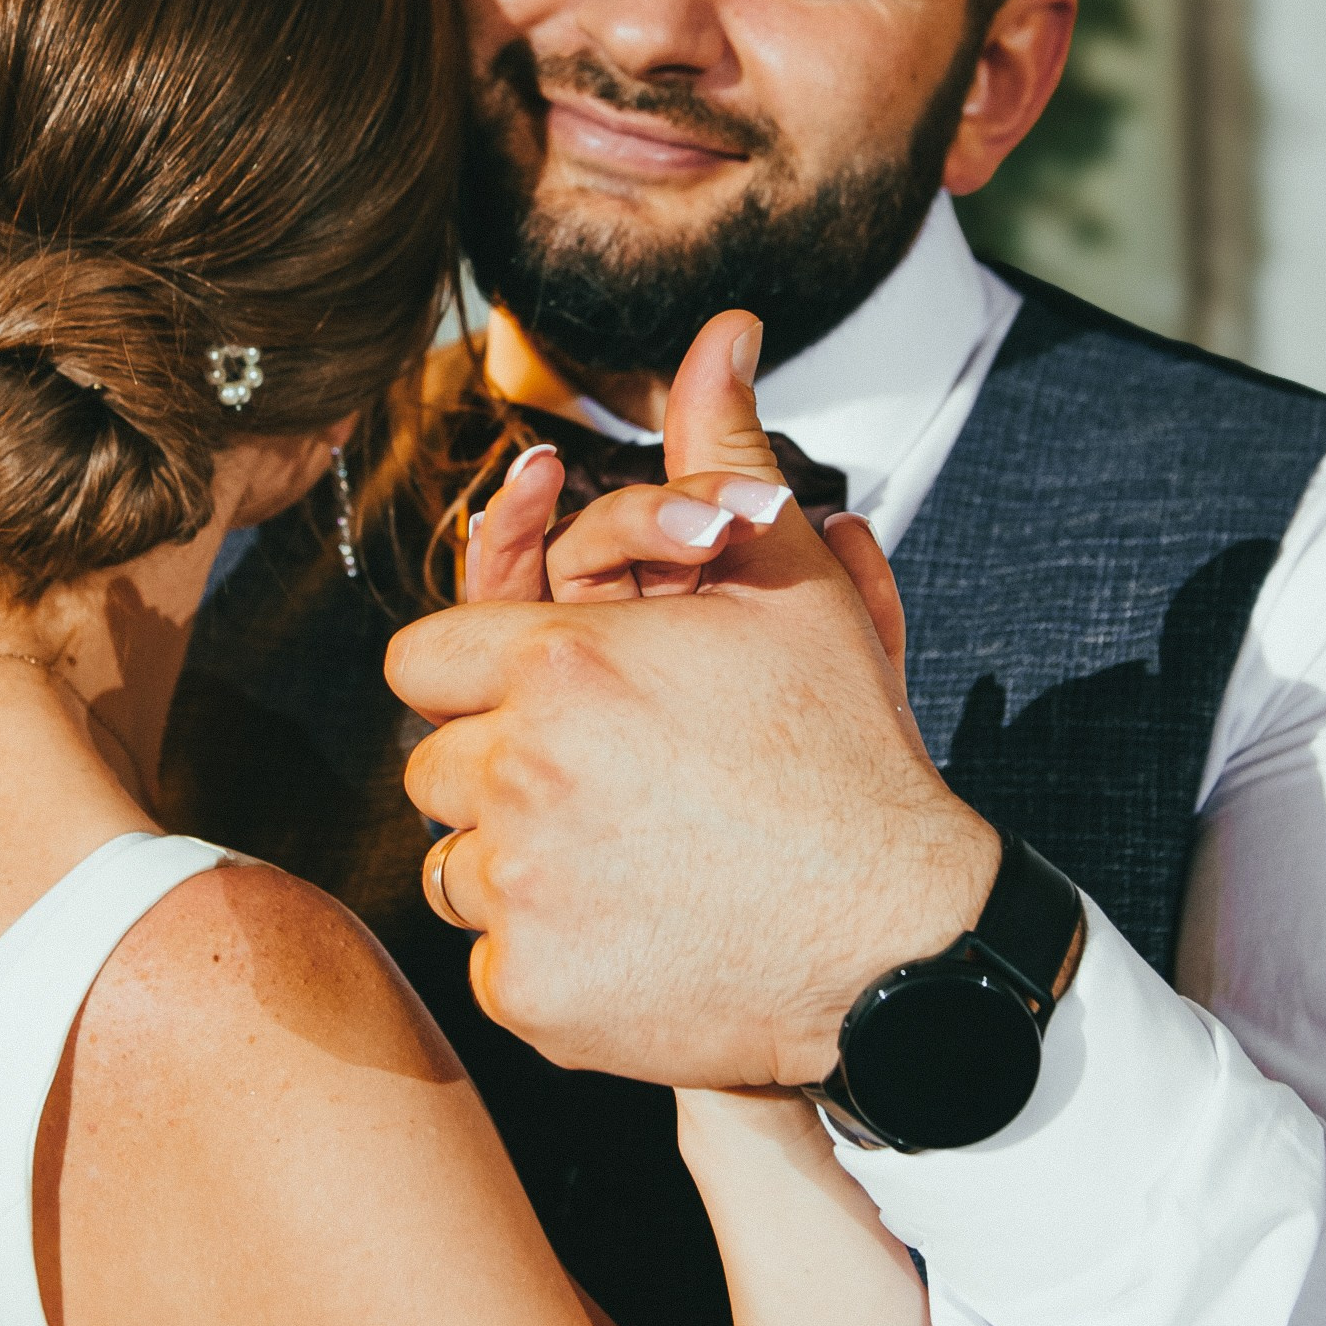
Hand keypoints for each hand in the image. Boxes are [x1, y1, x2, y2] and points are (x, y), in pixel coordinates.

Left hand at [392, 313, 997, 1085]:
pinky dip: (546, 955)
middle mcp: (523, 771)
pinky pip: (489, 961)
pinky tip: (632, 936)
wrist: (899, 946)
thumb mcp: (791, 587)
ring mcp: (522, 890)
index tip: (550, 702)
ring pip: (451, 866)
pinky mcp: (531, 993)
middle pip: (434, 765)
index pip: (426, 658)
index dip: (485, 677)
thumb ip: (724, 457)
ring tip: (620, 859)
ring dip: (513, 862)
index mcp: (566, 665)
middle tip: (600, 787)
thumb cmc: (847, 754)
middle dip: (500, 770)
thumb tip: (722, 333)